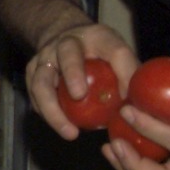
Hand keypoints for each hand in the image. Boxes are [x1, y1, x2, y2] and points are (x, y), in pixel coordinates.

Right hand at [25, 22, 135, 141]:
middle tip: (80, 96)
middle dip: (72, 74)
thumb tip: (137, 104)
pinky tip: (63, 128)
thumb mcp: (117, 53)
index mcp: (96, 37)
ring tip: (71, 133)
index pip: (109, 46)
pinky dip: (48, 114)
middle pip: (67, 54)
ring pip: (41, 82)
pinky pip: (36, 97)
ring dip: (54, 110)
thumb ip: (128, 73)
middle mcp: (66, 43)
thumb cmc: (98, 50)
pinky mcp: (31, 74)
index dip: (119, 65)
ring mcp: (45, 58)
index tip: (120, 91)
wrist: (65, 36)